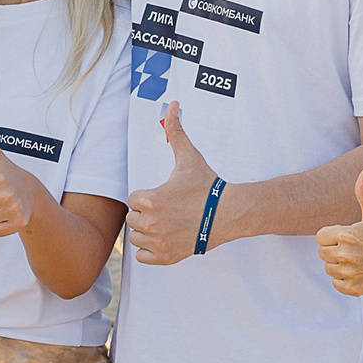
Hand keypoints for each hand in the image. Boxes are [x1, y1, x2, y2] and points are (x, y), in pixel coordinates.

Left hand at [126, 101, 219, 264]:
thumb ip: (175, 131)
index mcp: (150, 199)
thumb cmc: (208, 185)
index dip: (147, 196)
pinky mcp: (166, 257)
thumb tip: (173, 105)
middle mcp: (151, 223)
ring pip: (136, 238)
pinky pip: (143, 257)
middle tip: (167, 209)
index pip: (133, 200)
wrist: (230, 213)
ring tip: (167, 223)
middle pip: (133, 219)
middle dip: (146, 214)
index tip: (165, 196)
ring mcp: (159, 243)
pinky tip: (166, 238)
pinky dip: (150, 250)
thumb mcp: (189, 157)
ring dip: (147, 232)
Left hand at [317, 170, 362, 299]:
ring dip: (338, 265)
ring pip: (328, 268)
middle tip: (352, 249)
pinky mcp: (352, 287)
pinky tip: (358, 271)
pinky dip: (344, 279)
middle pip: (322, 253)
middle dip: (334, 250)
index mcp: (347, 234)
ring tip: (356, 260)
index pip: (320, 236)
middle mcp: (346, 254)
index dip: (331, 236)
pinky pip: (335, 283)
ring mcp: (349, 272)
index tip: (345, 237)